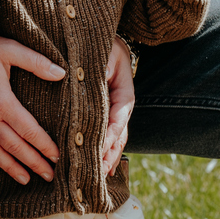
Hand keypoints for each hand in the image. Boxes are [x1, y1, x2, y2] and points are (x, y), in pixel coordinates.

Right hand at [0, 32, 63, 183]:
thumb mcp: (8, 49)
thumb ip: (36, 62)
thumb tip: (61, 73)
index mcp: (1, 100)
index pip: (29, 130)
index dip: (45, 145)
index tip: (57, 156)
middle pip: (15, 146)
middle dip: (34, 162)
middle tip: (50, 176)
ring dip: (12, 167)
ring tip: (27, 179)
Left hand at [102, 37, 134, 174]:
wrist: (103, 40)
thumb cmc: (103, 45)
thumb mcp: (106, 53)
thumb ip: (101, 67)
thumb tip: (95, 79)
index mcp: (124, 95)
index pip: (118, 120)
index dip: (109, 137)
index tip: (99, 151)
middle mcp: (120, 108)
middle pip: (118, 136)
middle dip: (109, 155)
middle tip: (98, 173)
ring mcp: (113, 113)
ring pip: (113, 140)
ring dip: (107, 157)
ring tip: (99, 177)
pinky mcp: (103, 115)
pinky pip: (104, 135)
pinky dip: (102, 150)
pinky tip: (99, 167)